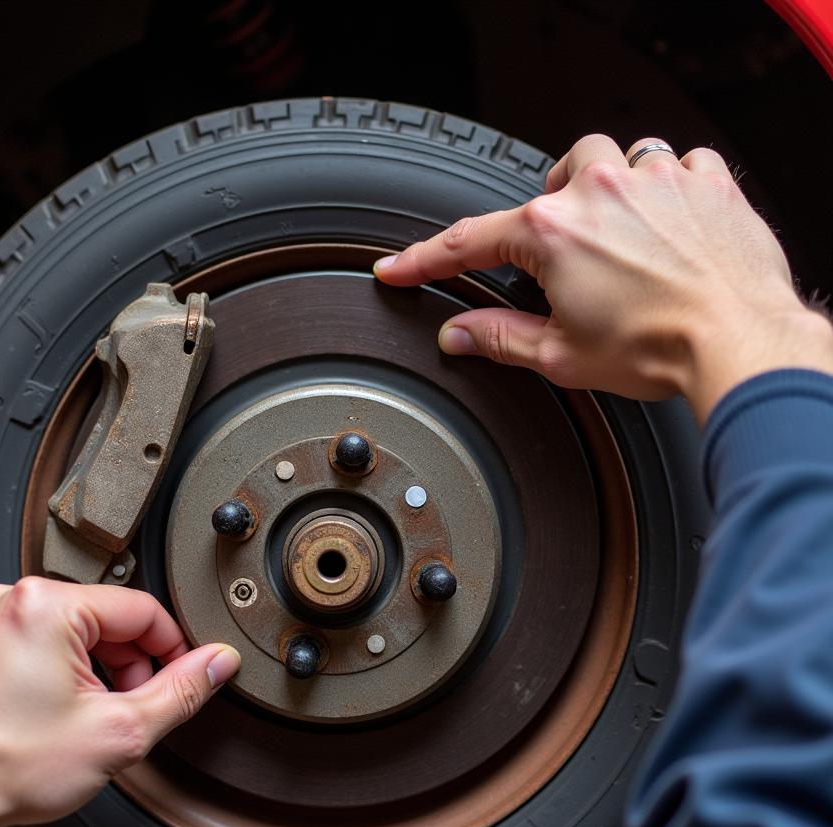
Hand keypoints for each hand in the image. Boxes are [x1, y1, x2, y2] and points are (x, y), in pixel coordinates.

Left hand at [0, 577, 240, 826]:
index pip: (144, 609)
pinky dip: (65, 675)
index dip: (174, 649)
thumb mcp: (120, 732)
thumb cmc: (3, 767)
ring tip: (91, 721)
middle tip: (130, 713)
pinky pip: (43, 643)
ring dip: (100, 673)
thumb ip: (182, 692)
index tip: (182, 680)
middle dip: (132, 667)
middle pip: (110, 620)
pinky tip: (61, 716)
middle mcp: (12, 600)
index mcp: (46, 604)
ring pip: (78, 633)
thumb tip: (218, 663)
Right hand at [374, 134, 832, 420]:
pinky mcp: (706, 183)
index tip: (398, 267)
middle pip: (550, 182)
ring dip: (604, 189)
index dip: (425, 259)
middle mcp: (600, 191)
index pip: (469, 242)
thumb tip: (459, 335)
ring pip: (613, 158)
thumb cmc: (657, 348)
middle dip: (546, 214)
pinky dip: (665, 188)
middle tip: (556, 259)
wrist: (740, 341)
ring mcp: (656, 178)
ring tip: (612, 233)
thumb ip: (500, 338)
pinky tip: (665, 224)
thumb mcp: (560, 355)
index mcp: (553, 234)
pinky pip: (678, 164)